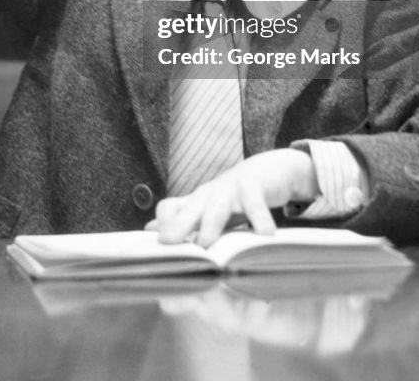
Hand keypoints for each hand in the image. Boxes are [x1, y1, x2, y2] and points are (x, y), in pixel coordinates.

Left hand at [153, 149, 318, 247]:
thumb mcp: (210, 211)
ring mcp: (230, 188)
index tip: (160, 249)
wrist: (269, 169)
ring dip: (210, 223)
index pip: (168, 210)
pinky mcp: (254, 184)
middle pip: (189, 209)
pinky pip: (254, 201)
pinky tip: (264, 234)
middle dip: (177, 226)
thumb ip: (184, 222)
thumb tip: (150, 230)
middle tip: (167, 243)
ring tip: (206, 243)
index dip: (163, 227)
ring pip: (216, 205)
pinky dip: (259, 217)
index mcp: (195, 202)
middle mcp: (208, 194)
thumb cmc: (235, 197)